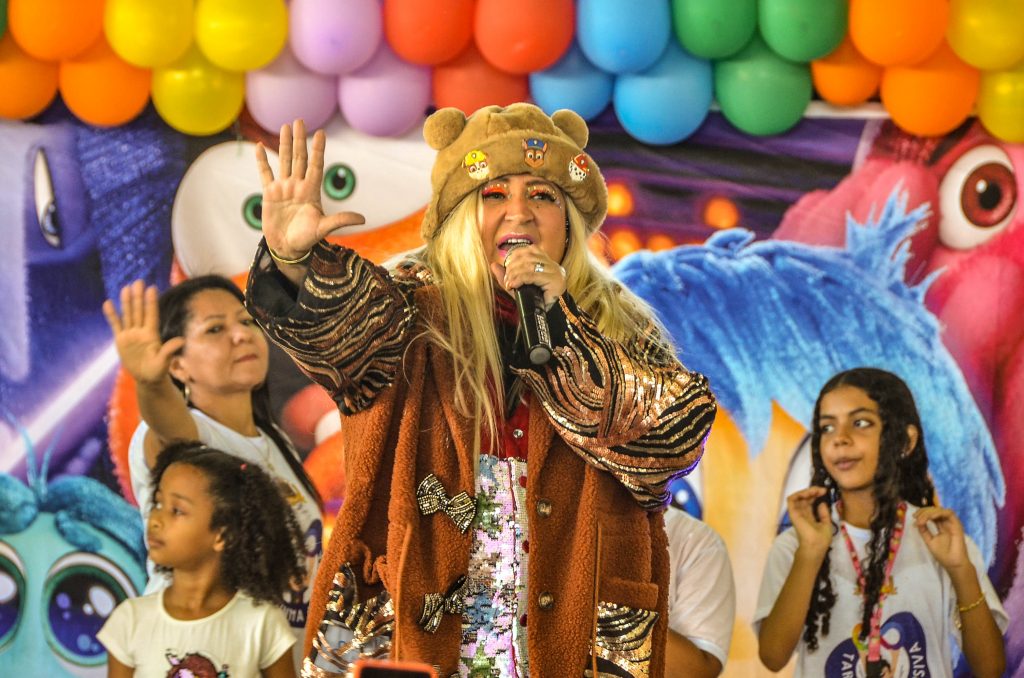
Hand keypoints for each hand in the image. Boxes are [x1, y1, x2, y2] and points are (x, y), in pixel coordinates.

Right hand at [102, 280, 183, 385]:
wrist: (146, 378)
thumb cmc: (157, 371)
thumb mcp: (163, 362)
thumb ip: (169, 350)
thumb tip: (180, 340)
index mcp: (152, 334)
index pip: (151, 315)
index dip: (151, 302)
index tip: (152, 288)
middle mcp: (141, 331)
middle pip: (139, 311)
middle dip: (138, 297)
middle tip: (138, 281)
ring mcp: (130, 334)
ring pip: (128, 314)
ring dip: (127, 302)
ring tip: (125, 288)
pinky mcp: (121, 339)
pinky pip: (115, 324)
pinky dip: (111, 315)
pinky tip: (108, 303)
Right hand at [255, 119, 365, 262]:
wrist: (288, 248)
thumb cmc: (307, 239)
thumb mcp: (323, 228)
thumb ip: (340, 220)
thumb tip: (362, 219)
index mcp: (312, 191)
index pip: (316, 165)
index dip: (318, 150)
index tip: (321, 133)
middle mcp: (298, 185)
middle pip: (299, 158)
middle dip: (299, 139)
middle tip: (300, 120)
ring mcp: (284, 188)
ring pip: (284, 161)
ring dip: (283, 144)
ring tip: (284, 127)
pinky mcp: (270, 194)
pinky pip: (265, 173)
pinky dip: (262, 161)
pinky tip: (260, 147)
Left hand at [491, 245, 566, 307]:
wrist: (548, 315)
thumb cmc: (534, 300)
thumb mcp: (518, 285)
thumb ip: (506, 275)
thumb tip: (493, 265)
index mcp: (546, 261)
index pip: (530, 250)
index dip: (515, 256)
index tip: (507, 269)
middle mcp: (552, 264)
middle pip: (528, 257)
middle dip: (512, 267)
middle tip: (506, 279)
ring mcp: (555, 272)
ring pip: (529, 265)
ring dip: (514, 273)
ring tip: (509, 283)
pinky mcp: (555, 280)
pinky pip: (533, 275)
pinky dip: (520, 279)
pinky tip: (513, 285)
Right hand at [786, 486, 832, 558]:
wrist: (815, 546)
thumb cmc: (821, 539)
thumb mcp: (826, 524)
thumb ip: (824, 513)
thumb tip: (822, 503)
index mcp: (809, 517)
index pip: (810, 502)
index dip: (816, 495)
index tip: (825, 492)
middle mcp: (802, 514)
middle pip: (804, 498)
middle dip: (813, 491)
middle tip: (822, 490)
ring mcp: (796, 513)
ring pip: (798, 497)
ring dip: (806, 491)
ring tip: (816, 490)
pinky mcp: (792, 513)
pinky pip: (791, 500)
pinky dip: (799, 494)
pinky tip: (808, 493)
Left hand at [915, 506, 968, 571]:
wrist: (953, 564)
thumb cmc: (943, 555)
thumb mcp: (929, 540)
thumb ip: (924, 530)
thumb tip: (917, 520)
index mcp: (941, 527)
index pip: (931, 515)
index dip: (922, 513)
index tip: (913, 517)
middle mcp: (946, 524)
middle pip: (935, 511)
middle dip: (924, 511)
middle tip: (915, 516)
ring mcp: (952, 524)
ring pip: (941, 510)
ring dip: (930, 511)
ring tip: (922, 518)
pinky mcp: (957, 525)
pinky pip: (949, 513)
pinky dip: (939, 513)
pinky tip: (931, 517)